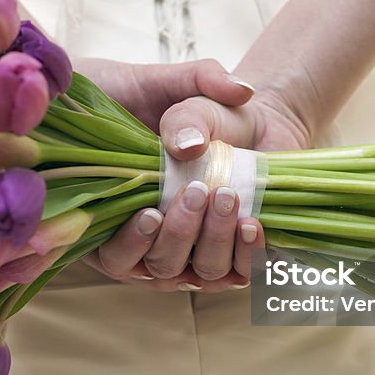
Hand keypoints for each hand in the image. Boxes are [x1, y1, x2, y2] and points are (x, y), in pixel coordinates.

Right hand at [89, 85, 312, 291]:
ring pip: (198, 275)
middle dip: (178, 234)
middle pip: (158, 266)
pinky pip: (239, 274)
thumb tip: (191, 144)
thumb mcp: (192, 99)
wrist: (261, 125)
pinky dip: (246, 254)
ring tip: (226, 197)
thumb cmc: (211, 116)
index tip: (150, 214)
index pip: (113, 254)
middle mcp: (160, 244)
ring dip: (213, 241)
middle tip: (197, 192)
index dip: (128, 244)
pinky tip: (251, 224)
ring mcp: (198, 256)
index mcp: (127, 214)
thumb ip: (185, 110)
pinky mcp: (236, 257)